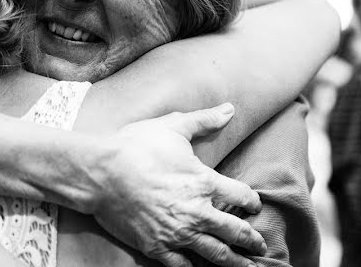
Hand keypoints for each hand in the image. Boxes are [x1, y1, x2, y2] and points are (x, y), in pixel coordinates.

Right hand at [92, 103, 264, 266]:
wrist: (100, 173)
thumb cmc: (135, 146)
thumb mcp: (172, 127)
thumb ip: (204, 120)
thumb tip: (230, 109)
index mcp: (205, 182)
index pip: (242, 196)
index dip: (251, 201)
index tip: (254, 205)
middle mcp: (197, 212)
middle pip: (235, 231)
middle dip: (251, 239)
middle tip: (260, 245)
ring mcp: (177, 233)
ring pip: (215, 254)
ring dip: (234, 261)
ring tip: (246, 266)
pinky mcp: (157, 247)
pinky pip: (183, 266)